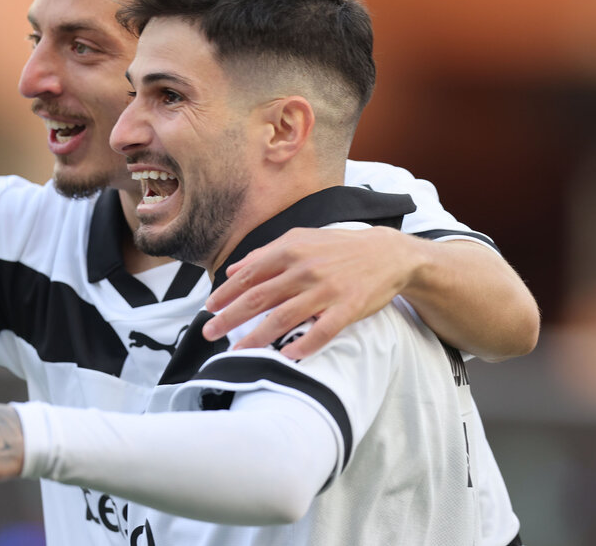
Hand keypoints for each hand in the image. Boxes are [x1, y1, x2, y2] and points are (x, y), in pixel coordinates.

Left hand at [204, 226, 418, 357]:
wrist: (388, 253)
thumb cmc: (340, 248)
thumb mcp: (302, 239)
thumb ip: (266, 254)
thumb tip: (233, 270)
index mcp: (291, 250)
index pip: (249, 275)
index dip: (226, 293)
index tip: (208, 308)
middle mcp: (305, 269)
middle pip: (259, 297)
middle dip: (229, 317)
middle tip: (208, 332)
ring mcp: (327, 290)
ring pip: (284, 317)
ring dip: (256, 337)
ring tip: (237, 350)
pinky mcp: (348, 308)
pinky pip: (322, 331)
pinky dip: (303, 345)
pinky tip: (286, 356)